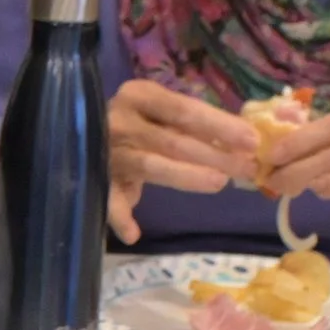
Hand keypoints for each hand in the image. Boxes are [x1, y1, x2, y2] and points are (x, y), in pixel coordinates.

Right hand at [106, 79, 257, 243]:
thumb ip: (193, 124)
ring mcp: (105, 151)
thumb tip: (245, 140)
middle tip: (246, 169)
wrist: (77, 131)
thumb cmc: (137, 122)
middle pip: (173, 140)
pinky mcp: (95, 179)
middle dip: (214, 155)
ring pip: (150, 165)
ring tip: (219, 184)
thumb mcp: (162, 112)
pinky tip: (133, 234)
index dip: (220, 126)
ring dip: (186, 177)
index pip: (184, 110)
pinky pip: (108, 200)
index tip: (252, 141)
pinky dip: (119, 217)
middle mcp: (119, 120)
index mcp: (139, 95)